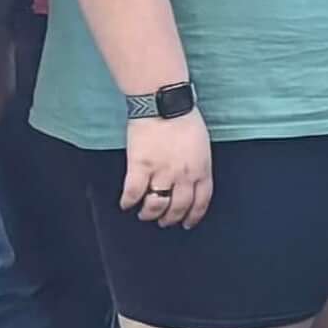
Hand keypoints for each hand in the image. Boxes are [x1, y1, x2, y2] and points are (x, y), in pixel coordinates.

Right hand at [124, 110, 214, 228]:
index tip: (187, 223)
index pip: (201, 202)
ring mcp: (162, 172)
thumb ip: (198, 165)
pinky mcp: (140, 166)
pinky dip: (128, 202)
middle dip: (171, 219)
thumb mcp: (202, 146)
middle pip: (179, 207)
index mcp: (201, 169)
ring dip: (150, 214)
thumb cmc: (185, 119)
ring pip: (156, 205)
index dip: (193, 216)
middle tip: (164, 222)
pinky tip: (126, 204)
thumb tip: (192, 180)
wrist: (164, 103)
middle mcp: (183, 175)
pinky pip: (133, 192)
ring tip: (145, 214)